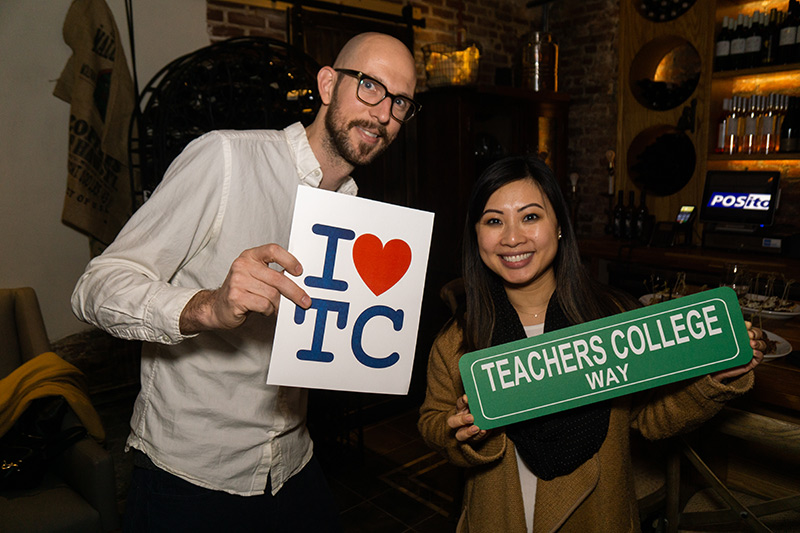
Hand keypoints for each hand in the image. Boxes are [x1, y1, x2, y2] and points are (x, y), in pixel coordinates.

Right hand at [180, 244, 310, 333]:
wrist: (217, 307)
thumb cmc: (242, 291)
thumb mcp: (256, 276)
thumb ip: (274, 275)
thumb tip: (300, 283)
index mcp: (250, 256)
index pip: (273, 250)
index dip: (289, 260)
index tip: (300, 271)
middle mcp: (242, 265)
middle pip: (277, 277)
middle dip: (295, 291)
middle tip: (305, 301)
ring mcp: (237, 281)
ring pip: (272, 294)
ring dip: (278, 304)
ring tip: (276, 307)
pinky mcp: (236, 297)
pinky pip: (264, 304)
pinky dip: (268, 310)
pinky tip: (265, 310)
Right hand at [447, 394, 488, 442]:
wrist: (478, 425)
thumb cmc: (475, 413)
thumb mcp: (474, 407)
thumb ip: (473, 402)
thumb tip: (472, 396)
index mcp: (459, 410)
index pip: (459, 405)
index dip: (462, 402)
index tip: (466, 398)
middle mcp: (458, 422)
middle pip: (453, 422)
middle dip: (461, 420)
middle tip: (471, 417)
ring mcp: (463, 433)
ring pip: (461, 435)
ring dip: (468, 432)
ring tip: (476, 428)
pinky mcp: (472, 440)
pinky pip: (474, 439)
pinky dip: (479, 435)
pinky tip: (484, 431)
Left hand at [710, 320, 764, 382]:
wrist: (715, 370)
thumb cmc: (719, 354)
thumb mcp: (723, 341)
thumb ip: (728, 332)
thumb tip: (732, 322)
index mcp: (743, 337)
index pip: (752, 329)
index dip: (751, 327)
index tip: (746, 325)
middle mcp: (749, 344)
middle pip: (759, 335)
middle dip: (756, 333)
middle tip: (749, 334)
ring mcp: (751, 353)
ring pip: (762, 345)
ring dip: (758, 343)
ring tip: (752, 343)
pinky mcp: (751, 362)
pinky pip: (759, 358)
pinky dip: (759, 354)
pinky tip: (754, 351)